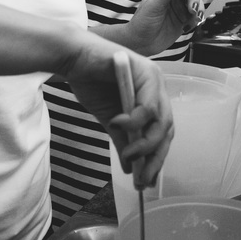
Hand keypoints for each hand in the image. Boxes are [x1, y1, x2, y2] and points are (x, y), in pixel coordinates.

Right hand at [58, 39, 173, 186]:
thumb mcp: (110, 119)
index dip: (157, 158)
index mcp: (152, 98)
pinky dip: (135, 120)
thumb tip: (131, 168)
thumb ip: (123, 140)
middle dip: (155, 157)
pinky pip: (147, 104)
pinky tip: (118, 125)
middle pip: (166, 128)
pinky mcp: (145, 70)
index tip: (147, 181)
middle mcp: (157, 88)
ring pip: (160, 118)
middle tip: (143, 178)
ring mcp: (153, 78)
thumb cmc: (91, 83)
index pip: (162, 133)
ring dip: (145, 142)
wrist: (73, 58)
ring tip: (130, 155)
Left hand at [127, 0, 204, 53]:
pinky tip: (190, 24)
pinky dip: (197, 18)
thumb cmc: (142, 23)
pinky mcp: (184, 18)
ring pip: (196, 0)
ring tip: (194, 17)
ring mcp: (179, 6)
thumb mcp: (154, 5)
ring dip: (198, 8)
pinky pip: (196, 14)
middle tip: (192, 9)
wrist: (142, 44)